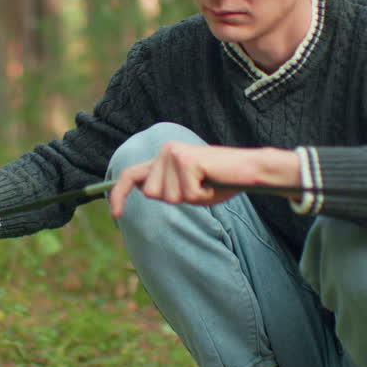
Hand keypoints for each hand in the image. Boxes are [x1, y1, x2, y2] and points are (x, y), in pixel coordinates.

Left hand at [108, 141, 300, 218]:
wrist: (250, 170)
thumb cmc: (220, 182)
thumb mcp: (187, 188)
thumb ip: (166, 188)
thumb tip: (146, 190)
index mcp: (162, 157)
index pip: (130, 175)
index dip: (119, 195)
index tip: (116, 215)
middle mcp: (165, 151)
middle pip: (152, 194)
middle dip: (176, 198)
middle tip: (198, 188)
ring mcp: (174, 154)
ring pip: (169, 196)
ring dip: (191, 198)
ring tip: (206, 184)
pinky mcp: (187, 160)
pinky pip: (188, 195)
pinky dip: (203, 196)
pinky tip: (212, 183)